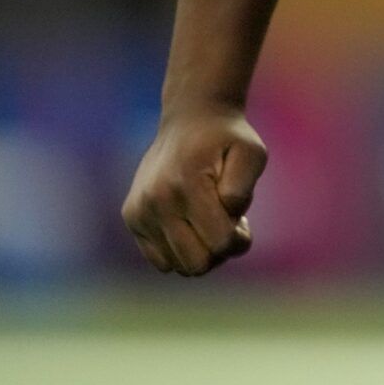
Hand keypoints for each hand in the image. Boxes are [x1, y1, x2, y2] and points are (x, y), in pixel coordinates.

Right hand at [121, 106, 265, 275]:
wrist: (190, 119)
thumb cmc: (228, 139)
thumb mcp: (252, 154)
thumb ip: (242, 190)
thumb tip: (227, 219)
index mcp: (187, 185)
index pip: (220, 244)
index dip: (240, 241)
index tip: (244, 222)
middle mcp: (156, 202)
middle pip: (196, 264)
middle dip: (219, 251)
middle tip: (227, 224)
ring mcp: (139, 212)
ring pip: (177, 266)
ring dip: (200, 250)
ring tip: (208, 220)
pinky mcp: (131, 217)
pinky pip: (160, 259)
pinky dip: (179, 250)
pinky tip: (190, 223)